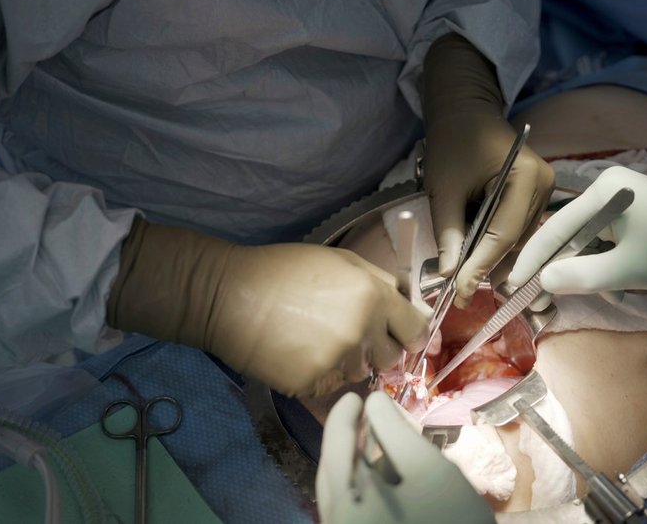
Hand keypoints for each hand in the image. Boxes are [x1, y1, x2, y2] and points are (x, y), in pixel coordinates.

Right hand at [107, 218, 429, 396]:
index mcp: (373, 296)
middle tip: (350, 333)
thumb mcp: (341, 261)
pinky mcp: (312, 383)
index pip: (417, 330)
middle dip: (378, 348)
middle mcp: (361, 331)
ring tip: (317, 340)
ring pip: (361, 373)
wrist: (229, 296)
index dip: (410, 333)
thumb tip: (407, 304)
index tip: (401, 334)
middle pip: (392, 357)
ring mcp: (337, 360)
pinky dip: (321, 373)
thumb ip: (379, 283)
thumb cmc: (284, 271)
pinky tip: (299, 352)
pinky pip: (332, 385)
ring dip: (348, 362)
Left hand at [317, 391, 493, 523]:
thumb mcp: (428, 468)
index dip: (343, 417)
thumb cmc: (450, 522)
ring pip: (344, 493)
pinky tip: (388, 476)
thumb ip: (395, 430)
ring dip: (358, 464)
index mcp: (343, 505)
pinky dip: (367, 487)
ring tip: (379, 441)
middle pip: (333, 473)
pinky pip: (356, 509)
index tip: (357, 395)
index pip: (335, 448)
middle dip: (348, 440)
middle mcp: (337, 523)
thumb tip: (374, 403)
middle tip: (364, 414)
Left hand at [422, 33, 553, 306]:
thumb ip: (448, 231)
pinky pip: (519, 230)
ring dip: (494, 261)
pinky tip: (479, 260)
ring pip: (520, 241)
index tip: (461, 292)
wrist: (465, 112)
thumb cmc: (452, 142)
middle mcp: (544, 185)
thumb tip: (449, 275)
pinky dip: (498, 246)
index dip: (482, 265)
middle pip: (517, 241)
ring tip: (467, 282)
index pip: (505, 233)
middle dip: (489, 268)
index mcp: (525, 176)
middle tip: (462, 295)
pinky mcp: (536, 196)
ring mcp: (544, 191)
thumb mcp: (444, 188)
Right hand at [509, 166, 646, 293]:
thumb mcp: (628, 268)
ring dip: (582, 270)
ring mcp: (618, 200)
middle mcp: (605, 188)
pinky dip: (601, 264)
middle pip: (567, 233)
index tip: (513, 284)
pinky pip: (603, 241)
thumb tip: (544, 280)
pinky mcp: (630, 213)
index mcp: (601, 190)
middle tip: (536, 299)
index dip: (532, 258)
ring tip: (578, 298)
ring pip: (585, 241)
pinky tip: (610, 286)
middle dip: (555, 268)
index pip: (554, 227)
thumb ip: (582, 276)